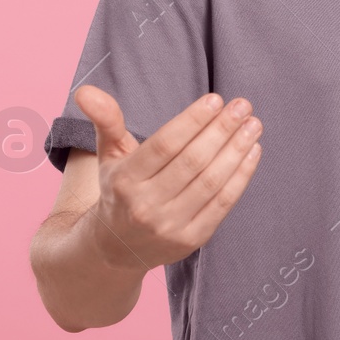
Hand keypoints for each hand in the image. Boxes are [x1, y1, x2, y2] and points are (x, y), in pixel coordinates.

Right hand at [74, 85, 264, 272]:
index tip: (217, 99)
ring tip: (254, 125)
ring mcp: (170, 226)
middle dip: (222, 130)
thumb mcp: (109, 156)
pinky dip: (241, 176)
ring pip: (211, 182)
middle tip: (243, 106)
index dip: (192, 121)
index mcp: (124, 181)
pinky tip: (253, 151)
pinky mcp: (192, 240)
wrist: (117, 249)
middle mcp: (145, 206)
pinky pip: (223, 204)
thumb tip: (85, 91)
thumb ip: (106, 120)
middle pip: (192, 162)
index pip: (164, 145)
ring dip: (237, 150)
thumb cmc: (119, 190)